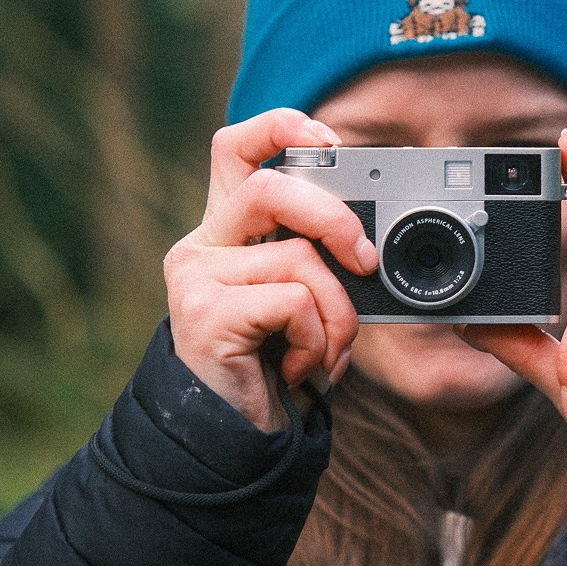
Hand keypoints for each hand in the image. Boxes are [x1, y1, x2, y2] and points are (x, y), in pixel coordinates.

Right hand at [164, 108, 378, 430]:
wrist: (237, 439)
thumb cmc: (278, 366)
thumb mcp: (305, 298)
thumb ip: (320, 256)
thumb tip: (370, 238)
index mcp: (226, 230)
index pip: (237, 146)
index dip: (283, 126)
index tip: (332, 141)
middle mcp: (202, 245)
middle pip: (272, 186)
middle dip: (335, 218)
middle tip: (365, 259)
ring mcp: (196, 278)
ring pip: (299, 257)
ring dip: (338, 312)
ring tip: (327, 351)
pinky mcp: (204, 315)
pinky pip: (293, 302)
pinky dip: (317, 340)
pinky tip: (300, 369)